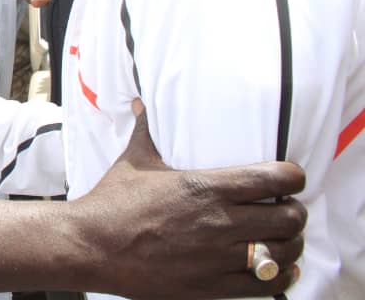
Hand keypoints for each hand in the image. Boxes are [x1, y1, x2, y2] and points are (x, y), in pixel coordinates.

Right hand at [74, 99, 304, 298]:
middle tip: (287, 209)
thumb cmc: (111, 202)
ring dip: (289, 244)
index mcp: (204, 186)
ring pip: (282, 252)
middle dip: (294, 212)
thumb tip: (144, 104)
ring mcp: (216, 256)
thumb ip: (148, 131)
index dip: (292, 177)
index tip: (290, 178)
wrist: (91, 246)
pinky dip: (278, 276)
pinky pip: (264, 284)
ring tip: (283, 239)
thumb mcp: (134, 161)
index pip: (274, 179)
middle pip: (288, 218)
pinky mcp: (210, 285)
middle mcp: (218, 221)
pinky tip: (278, 268)